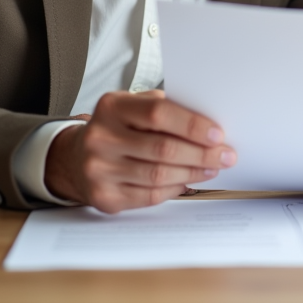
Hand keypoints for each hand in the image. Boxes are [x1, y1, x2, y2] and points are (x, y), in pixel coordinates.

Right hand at [44, 90, 235, 213]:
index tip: (218, 134)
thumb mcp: (133, 107)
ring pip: (159, 175)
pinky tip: (190, 180)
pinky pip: (149, 195)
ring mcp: (99, 169)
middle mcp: (101, 137)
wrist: (76, 158)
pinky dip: (175, 188)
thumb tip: (209, 125)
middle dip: (202, 154)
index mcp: (112, 107)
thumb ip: (165, 110)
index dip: (192, 125)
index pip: (158, 113)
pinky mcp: (104, 196)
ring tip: (213, 168)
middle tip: (226, 155)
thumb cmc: (118, 128)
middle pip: (163, 148)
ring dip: (194, 173)